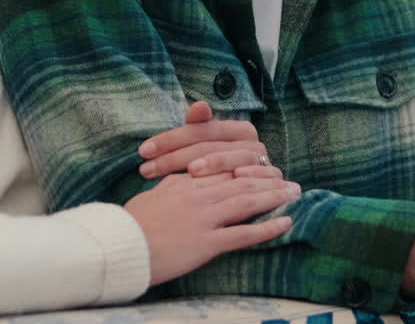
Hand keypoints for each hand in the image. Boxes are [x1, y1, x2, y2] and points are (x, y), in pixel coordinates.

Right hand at [123, 173, 298, 285]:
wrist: (120, 247)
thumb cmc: (132, 224)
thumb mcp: (153, 194)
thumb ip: (174, 184)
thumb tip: (186, 178)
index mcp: (185, 181)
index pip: (223, 167)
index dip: (248, 168)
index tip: (266, 168)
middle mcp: (197, 194)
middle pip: (242, 181)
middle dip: (269, 180)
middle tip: (290, 180)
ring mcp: (204, 217)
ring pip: (248, 201)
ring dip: (275, 197)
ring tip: (294, 194)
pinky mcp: (206, 242)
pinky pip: (244, 233)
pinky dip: (268, 228)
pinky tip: (286, 222)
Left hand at [137, 102, 280, 179]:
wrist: (254, 194)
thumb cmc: (218, 171)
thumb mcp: (203, 149)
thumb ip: (196, 127)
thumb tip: (199, 104)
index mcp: (235, 129)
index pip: (198, 130)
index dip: (170, 138)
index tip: (143, 150)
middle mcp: (251, 141)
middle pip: (209, 145)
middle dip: (176, 157)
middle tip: (148, 168)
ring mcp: (261, 160)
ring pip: (232, 158)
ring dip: (213, 163)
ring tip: (191, 171)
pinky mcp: (271, 179)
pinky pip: (256, 175)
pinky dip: (246, 175)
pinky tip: (232, 177)